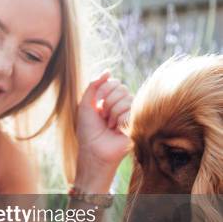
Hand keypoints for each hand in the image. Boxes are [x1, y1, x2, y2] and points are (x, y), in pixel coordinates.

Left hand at [75, 72, 131, 186]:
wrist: (93, 151)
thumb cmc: (87, 131)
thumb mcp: (85, 105)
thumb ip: (93, 86)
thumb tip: (108, 71)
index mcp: (110, 100)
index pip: (114, 82)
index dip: (104, 90)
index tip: (96, 104)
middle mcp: (123, 105)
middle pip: (122, 88)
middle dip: (108, 102)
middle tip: (103, 117)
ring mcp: (131, 114)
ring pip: (127, 99)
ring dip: (113, 113)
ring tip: (109, 126)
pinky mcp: (137, 124)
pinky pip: (131, 111)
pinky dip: (120, 120)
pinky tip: (117, 130)